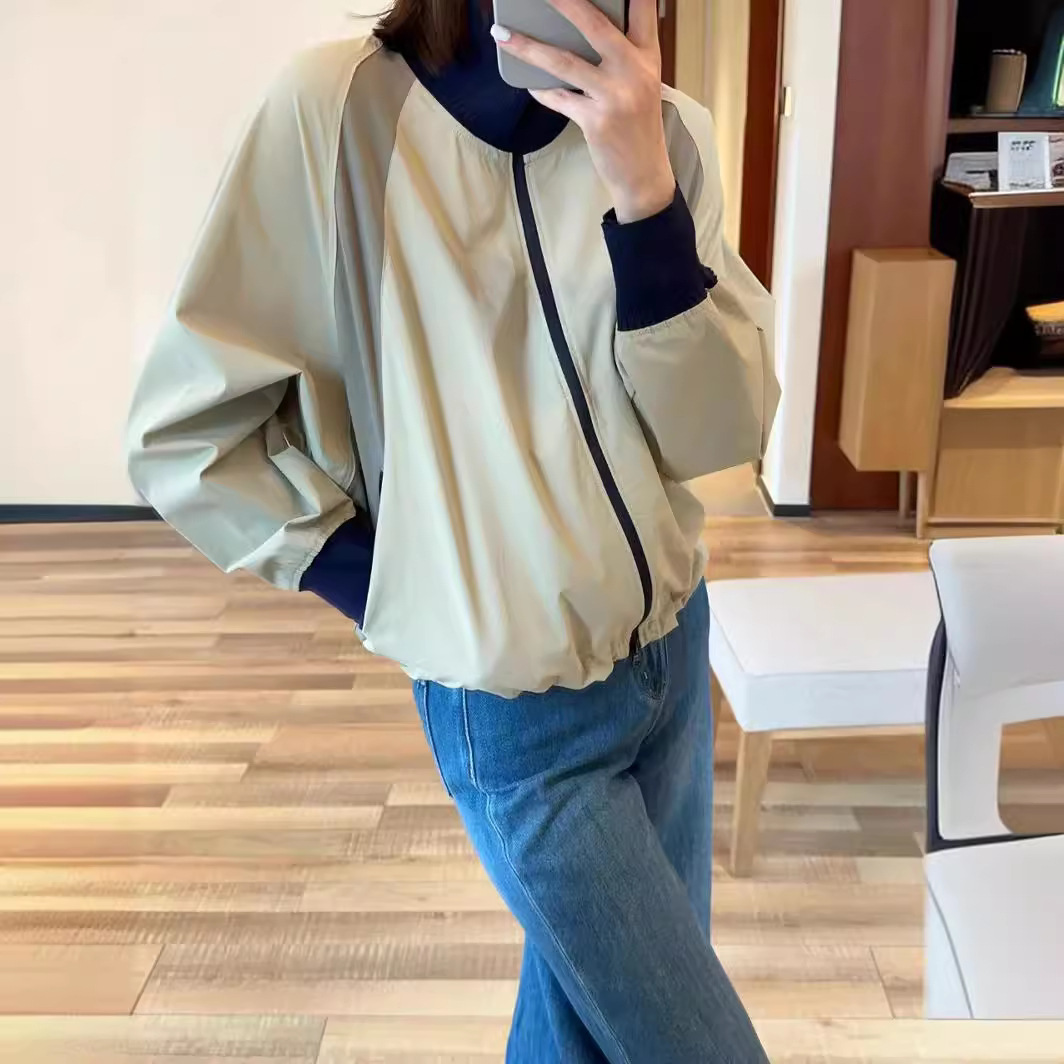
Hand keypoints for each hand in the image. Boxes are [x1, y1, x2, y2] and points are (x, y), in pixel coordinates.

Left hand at [492, 0, 674, 223]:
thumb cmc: (637, 128)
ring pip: (563, 62)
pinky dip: (541, 90)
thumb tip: (574, 34)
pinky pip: (558, 98)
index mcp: (648, 56)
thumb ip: (620, 56)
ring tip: (502, 33)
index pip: (641, 8)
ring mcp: (615, 96)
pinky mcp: (596, 121)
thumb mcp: (641, 84)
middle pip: (594, 24)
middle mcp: (634, 71)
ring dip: (528, 47)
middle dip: (563, 1)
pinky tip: (528, 84)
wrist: (644, 176)